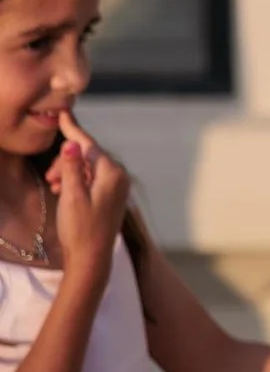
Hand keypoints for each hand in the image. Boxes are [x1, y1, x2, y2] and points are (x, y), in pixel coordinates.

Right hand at [45, 114, 127, 278]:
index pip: (89, 145)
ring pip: (88, 167)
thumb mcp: (72, 196)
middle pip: (88, 156)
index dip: (73, 130)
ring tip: (54, 186)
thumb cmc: (81, 228)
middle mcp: (119, 177)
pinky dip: (76, 181)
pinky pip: (91, 179)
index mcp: (112, 174)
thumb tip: (72, 145)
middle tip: (50, 177)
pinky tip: (63, 190)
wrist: (92, 258)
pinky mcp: (111, 196)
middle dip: (66, 161)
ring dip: (69, 172)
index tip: (63, 113)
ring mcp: (117, 186)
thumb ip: (72, 168)